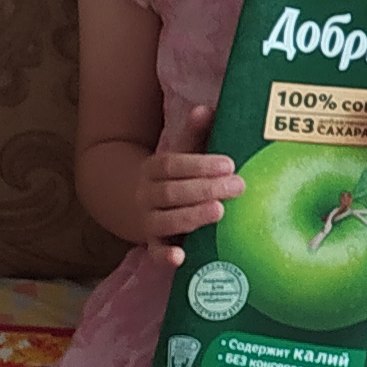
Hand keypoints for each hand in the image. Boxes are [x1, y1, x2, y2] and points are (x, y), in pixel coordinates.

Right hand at [129, 103, 242, 264]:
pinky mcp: (152, 245)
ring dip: (192, 217)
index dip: (199, 165)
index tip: (228, 164)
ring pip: (165, 220)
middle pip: (172, 192)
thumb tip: (206, 108)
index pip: (172, 164)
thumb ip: (194, 133)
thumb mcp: (179, 153)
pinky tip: (180, 258)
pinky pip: (156, 252)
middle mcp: (147, 195)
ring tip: (219, 212)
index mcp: (153, 169)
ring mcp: (148, 221)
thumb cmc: (171, 176)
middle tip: (238, 186)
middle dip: (205, 189)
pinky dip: (166, 257)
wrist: (128, 202)